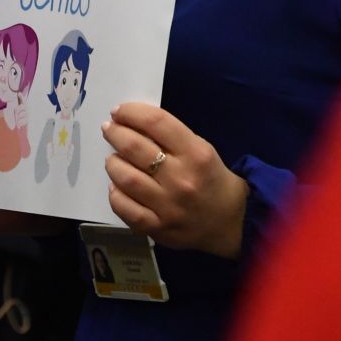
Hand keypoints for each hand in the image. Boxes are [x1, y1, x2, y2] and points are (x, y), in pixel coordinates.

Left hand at [102, 102, 248, 257]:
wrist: (232, 223)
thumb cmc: (211, 179)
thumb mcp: (202, 150)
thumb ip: (171, 137)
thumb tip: (131, 123)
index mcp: (196, 154)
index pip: (156, 122)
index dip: (131, 112)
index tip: (118, 112)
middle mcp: (181, 179)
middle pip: (134, 148)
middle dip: (115, 133)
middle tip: (109, 129)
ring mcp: (168, 206)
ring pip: (125, 178)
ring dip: (113, 163)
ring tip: (114, 159)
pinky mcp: (158, 228)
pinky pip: (124, 208)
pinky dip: (115, 194)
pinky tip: (117, 187)